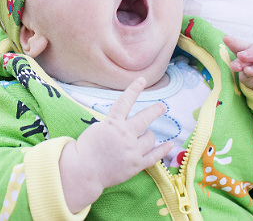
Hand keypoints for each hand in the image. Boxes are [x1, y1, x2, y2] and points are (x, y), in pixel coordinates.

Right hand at [60, 77, 171, 211]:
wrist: (83, 171)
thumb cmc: (85, 149)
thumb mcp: (96, 129)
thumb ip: (112, 124)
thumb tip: (125, 122)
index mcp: (112, 124)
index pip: (125, 101)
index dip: (134, 89)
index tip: (142, 80)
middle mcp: (125, 135)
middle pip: (145, 118)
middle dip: (155, 110)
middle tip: (162, 106)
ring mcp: (132, 151)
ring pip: (150, 137)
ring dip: (148, 135)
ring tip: (144, 136)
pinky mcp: (136, 165)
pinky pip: (155, 156)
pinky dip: (163, 150)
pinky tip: (169, 145)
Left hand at [223, 35, 252, 91]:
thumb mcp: (252, 80)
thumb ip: (246, 75)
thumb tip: (242, 71)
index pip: (243, 46)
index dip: (235, 43)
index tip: (225, 39)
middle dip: (245, 50)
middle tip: (237, 54)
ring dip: (252, 55)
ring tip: (241, 57)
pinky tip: (249, 70)